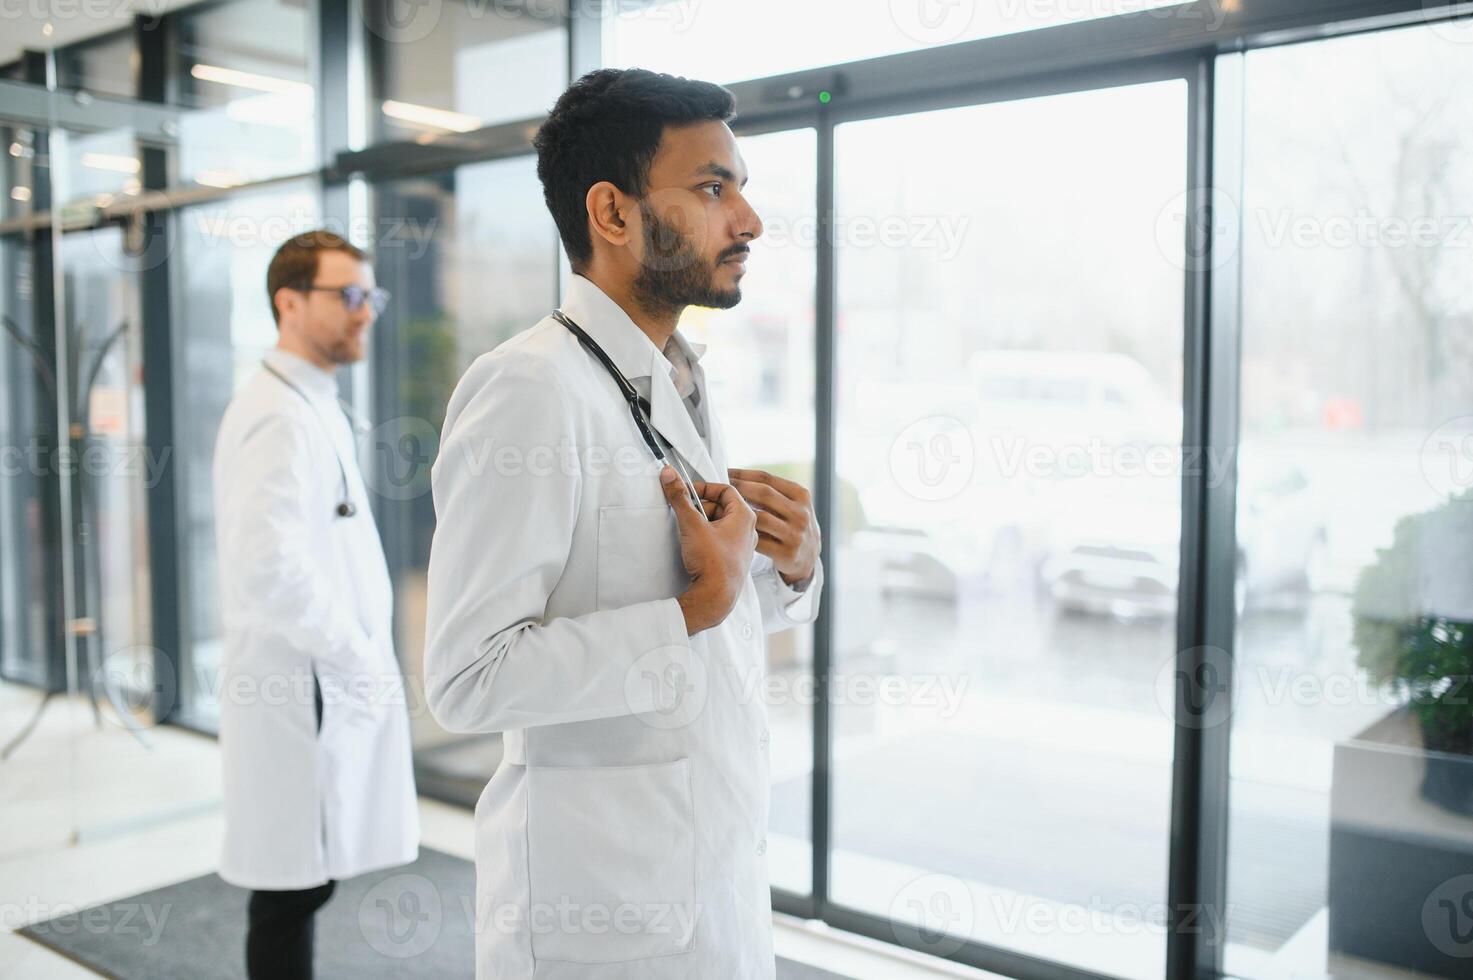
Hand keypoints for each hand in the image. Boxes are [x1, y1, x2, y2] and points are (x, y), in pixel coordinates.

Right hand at [661, 465, 756, 634]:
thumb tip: (670, 475)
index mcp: (745, 516)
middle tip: (685, 512)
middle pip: (723, 506)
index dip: (704, 488)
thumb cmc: (712, 562)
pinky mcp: (735, 560)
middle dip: (701, 507)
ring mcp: (743, 546)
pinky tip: (696, 546)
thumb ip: (679, 497)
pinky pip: (721, 540)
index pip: (726, 489)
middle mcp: (749, 530)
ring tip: (688, 531)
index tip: (687, 493)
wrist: (716, 598)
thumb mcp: (692, 524)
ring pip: (721, 524)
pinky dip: (708, 537)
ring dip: (703, 523)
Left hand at [724, 468, 819, 587]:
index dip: (742, 474)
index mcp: (801, 495)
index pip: (766, 478)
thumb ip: (773, 491)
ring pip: (759, 517)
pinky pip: (758, 540)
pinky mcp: (787, 553)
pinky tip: (732, 530)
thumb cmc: (792, 524)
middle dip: (738, 488)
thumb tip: (737, 476)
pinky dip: (744, 534)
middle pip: (763, 493)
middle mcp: (801, 513)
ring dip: (738, 512)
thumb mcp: (792, 503)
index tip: (725, 472)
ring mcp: (795, 534)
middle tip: (719, 488)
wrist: (809, 557)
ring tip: (722, 509)